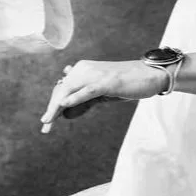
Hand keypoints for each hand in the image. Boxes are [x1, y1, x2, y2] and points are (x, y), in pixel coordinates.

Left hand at [40, 59, 166, 131]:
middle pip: (63, 89)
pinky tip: (64, 105)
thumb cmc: (128, 84)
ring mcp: (96, 74)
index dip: (54, 105)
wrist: (151, 75)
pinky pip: (87, 90)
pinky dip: (75, 98)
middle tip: (45, 127)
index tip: (47, 122)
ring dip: (57, 107)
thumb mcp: (103, 93)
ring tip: (48, 121)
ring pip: (70, 90)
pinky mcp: (107, 81)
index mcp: (84, 69)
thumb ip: (85, 99)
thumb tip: (66, 109)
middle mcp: (86, 69)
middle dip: (52, 109)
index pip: (63, 88)